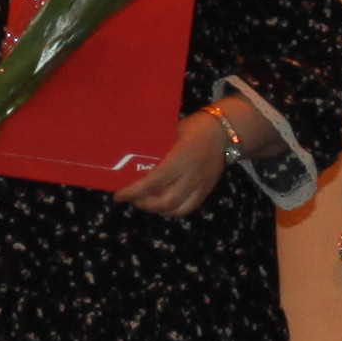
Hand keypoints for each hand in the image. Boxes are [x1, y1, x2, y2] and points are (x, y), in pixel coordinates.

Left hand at [116, 108, 239, 218]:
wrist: (222, 132)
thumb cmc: (192, 128)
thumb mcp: (170, 133)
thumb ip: (154, 149)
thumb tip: (129, 158)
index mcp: (179, 159)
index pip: (153, 182)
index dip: (134, 192)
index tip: (119, 195)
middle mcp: (190, 176)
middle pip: (164, 201)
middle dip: (142, 204)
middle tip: (130, 198)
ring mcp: (200, 186)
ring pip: (175, 209)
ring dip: (156, 210)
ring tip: (143, 202)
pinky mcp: (206, 191)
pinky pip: (187, 209)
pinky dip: (171, 211)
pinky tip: (161, 206)